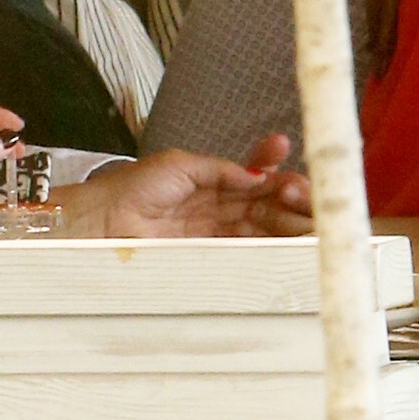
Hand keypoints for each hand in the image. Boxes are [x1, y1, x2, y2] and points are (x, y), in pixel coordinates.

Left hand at [54, 133, 313, 238]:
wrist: (103, 222)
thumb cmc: (134, 188)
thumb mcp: (181, 165)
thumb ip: (221, 169)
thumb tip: (259, 175)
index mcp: (213, 180)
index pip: (256, 176)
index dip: (277, 171)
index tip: (291, 165)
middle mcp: (219, 206)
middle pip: (267, 203)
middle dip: (293, 199)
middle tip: (310, 198)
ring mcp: (216, 231)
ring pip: (263, 227)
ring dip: (290, 223)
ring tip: (315, 222)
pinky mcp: (210, 254)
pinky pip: (247, 249)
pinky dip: (272, 245)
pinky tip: (294, 241)